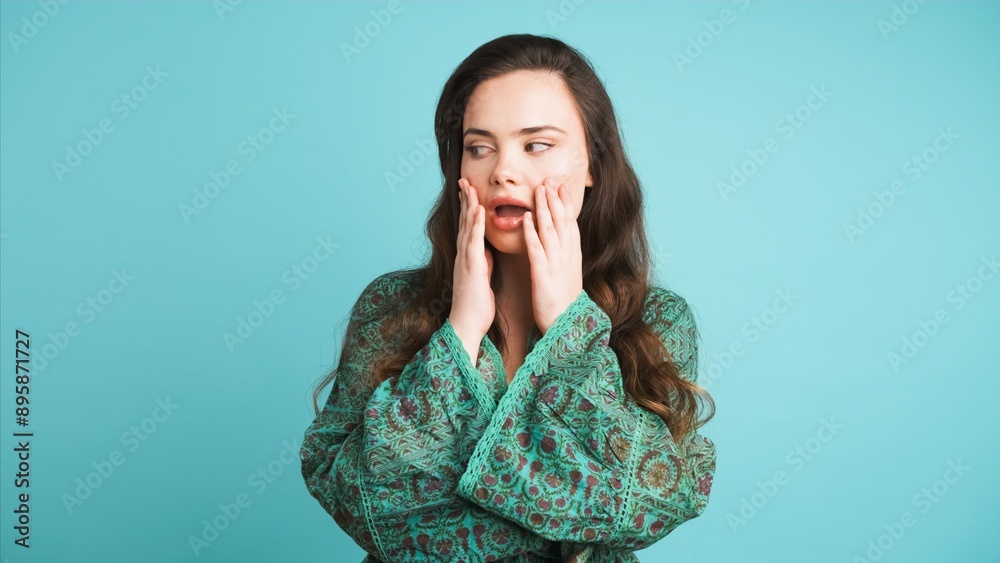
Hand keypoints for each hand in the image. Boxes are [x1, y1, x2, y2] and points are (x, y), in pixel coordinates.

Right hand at [448, 178, 494, 351]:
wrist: (466, 325)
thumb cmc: (476, 305)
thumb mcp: (482, 279)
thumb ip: (483, 263)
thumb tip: (487, 252)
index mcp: (469, 258)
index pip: (469, 228)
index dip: (469, 208)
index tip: (470, 191)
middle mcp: (464, 255)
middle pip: (465, 222)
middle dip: (465, 200)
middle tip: (464, 180)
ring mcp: (465, 260)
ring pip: (467, 227)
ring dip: (469, 205)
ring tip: (470, 186)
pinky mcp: (471, 267)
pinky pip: (474, 242)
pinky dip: (476, 225)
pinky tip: (479, 210)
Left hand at [523, 179, 583, 334]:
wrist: (564, 324)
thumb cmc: (563, 300)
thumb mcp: (568, 273)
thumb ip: (565, 255)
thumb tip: (562, 240)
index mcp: (572, 255)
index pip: (569, 222)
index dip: (565, 203)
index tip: (560, 185)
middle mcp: (566, 255)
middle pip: (561, 221)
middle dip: (556, 199)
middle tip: (550, 178)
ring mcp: (556, 263)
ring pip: (550, 230)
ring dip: (545, 208)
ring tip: (539, 190)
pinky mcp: (543, 274)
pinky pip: (536, 249)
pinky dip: (532, 231)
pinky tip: (527, 217)